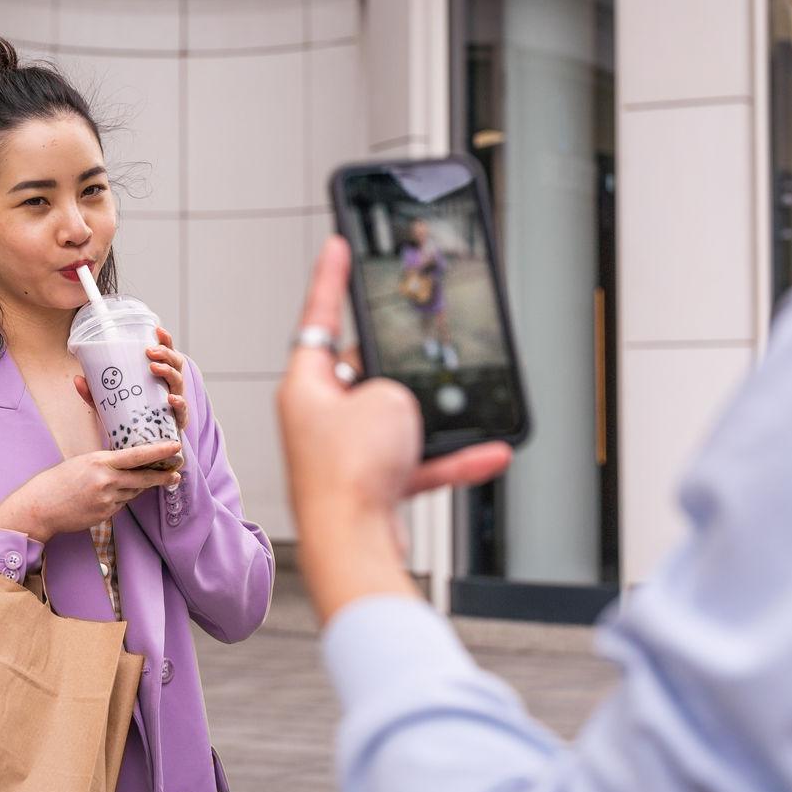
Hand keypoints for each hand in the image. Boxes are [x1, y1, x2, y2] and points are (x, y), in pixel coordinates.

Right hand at [0, 442, 183, 541]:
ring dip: (138, 487)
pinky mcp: (105, 515)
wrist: (40, 507)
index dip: (159, 451)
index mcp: (101, 461)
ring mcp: (107, 500)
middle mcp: (106, 480)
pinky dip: (121, 498)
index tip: (176, 448)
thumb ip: (106, 463)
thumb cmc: (58, 481)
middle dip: (162, 476)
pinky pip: (121, 504)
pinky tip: (109, 496)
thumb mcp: (83, 462)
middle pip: (143, 478)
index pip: (137, 455)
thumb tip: (127, 465)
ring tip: (136, 482)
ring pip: (133, 492)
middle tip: (176, 473)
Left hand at [72, 325, 189, 432]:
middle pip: (176, 362)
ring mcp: (176, 401)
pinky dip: (178, 403)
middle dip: (165, 353)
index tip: (157, 329)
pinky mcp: (178, 420)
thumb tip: (77, 379)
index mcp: (160, 375)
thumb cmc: (131, 417)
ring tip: (153, 368)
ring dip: (168, 371)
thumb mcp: (111, 402)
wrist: (144, 445)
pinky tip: (170, 399)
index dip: (165, 340)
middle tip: (149, 351)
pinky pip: (182, 410)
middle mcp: (171, 385)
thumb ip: (95, 392)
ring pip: (179, 381)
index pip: (167, 353)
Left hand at [277, 237, 511, 618]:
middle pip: (361, 371)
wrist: (355, 545)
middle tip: (414, 353)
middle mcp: (317, 417)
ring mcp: (341, 453)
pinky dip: (447, 459)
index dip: (331, 278)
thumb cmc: (351, 473)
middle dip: (395, 367)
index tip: (336, 246)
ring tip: (454, 413)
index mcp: (304, 384)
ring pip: (393, 419)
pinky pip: (415, 460)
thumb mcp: (386, 398)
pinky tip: (487, 453)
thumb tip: (398, 407)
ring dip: (428, 419)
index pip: (319, 315)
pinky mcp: (367, 485)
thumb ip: (394, 385)